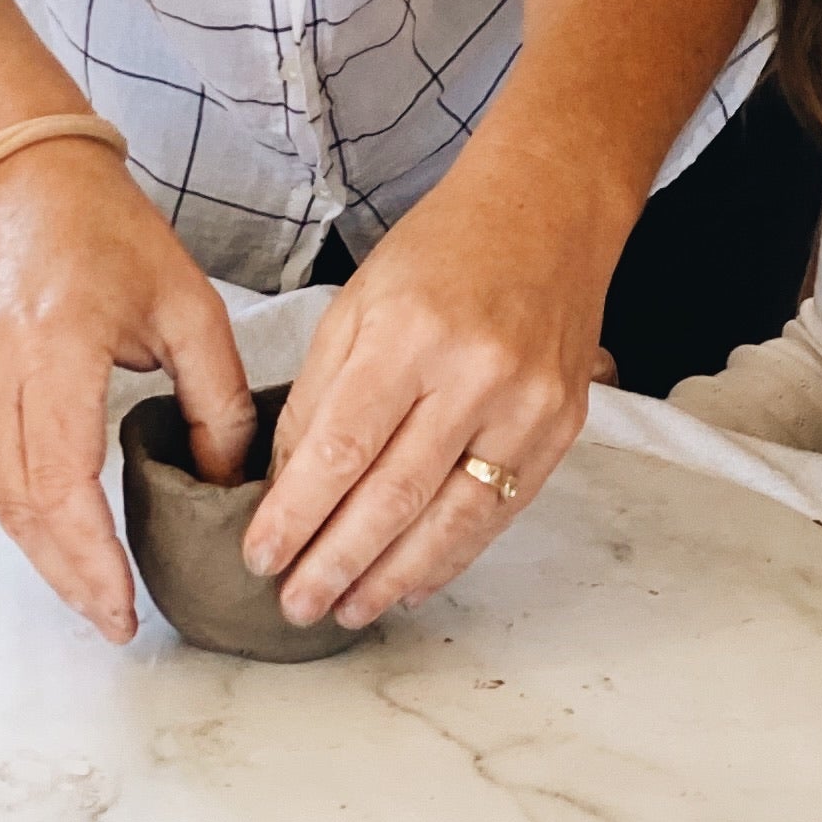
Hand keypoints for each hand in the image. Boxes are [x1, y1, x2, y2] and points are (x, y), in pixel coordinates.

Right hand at [0, 140, 251, 641]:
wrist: (14, 172)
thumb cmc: (107, 229)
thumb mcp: (189, 305)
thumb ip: (216, 400)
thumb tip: (224, 483)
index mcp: (54, 345)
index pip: (63, 486)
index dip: (91, 560)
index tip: (123, 610)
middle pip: (21, 506)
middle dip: (69, 574)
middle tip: (113, 619)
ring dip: (40, 546)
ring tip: (92, 586)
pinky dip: (16, 502)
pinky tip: (55, 524)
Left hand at [244, 154, 612, 630]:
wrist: (549, 212)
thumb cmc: (443, 250)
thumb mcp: (357, 303)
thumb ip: (319, 395)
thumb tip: (287, 488)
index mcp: (412, 333)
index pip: (342, 448)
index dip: (297, 513)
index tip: (259, 555)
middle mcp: (477, 374)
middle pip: (394, 496)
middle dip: (335, 561)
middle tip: (293, 603)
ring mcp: (529, 406)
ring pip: (452, 520)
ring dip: (392, 576)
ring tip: (346, 609)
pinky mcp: (562, 428)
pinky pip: (499, 512)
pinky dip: (450, 557)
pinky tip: (410, 581)